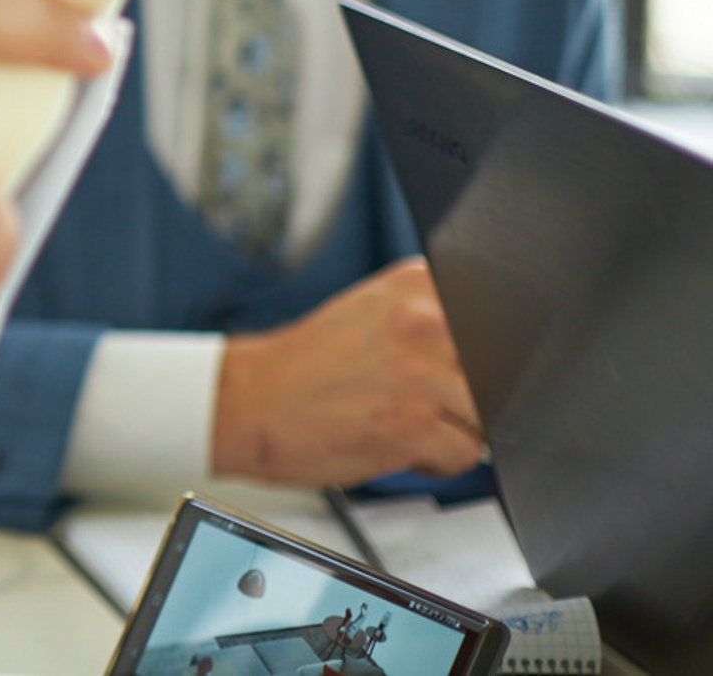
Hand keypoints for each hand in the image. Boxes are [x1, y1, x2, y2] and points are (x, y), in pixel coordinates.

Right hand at [212, 258, 483, 483]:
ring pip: (485, 415)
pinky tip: (398, 443)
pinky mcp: (412, 428)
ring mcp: (419, 376)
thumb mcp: (370, 312)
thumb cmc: (302, 365)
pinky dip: (438, 460)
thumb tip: (493, 344)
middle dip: (468, 393)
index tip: (453, 363)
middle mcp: (422, 322)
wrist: (246, 401)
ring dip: (452, 428)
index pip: (498, 318)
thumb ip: (430, 318)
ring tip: (403, 419)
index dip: (481, 352)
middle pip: (499, 370)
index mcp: (414, 285)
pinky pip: (466, 455)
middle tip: (419, 396)